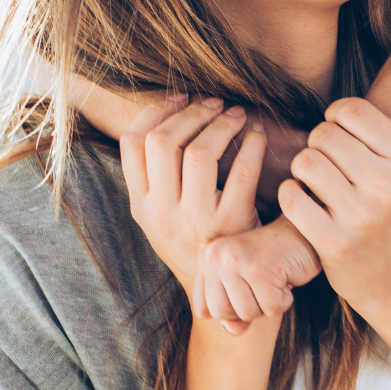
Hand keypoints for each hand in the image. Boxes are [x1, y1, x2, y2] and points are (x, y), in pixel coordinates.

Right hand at [120, 96, 263, 297]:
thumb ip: (158, 177)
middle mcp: (162, 214)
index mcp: (141, 206)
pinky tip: (258, 134)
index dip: (156, 111)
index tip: (180, 98)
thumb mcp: (162, 217)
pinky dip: (252, 145)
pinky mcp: (230, 225)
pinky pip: (242, 172)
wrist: (224, 291)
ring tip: (236, 114)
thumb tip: (167, 114)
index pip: (132, 144)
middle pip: (164, 142)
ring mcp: (195, 221)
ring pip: (200, 153)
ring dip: (221, 124)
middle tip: (214, 103)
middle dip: (192, 113)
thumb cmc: (196, 241)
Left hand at [194, 216, 321, 334]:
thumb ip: (234, 313)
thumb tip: (231, 331)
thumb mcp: (246, 288)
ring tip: (274, 278)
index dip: (229, 310)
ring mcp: (235, 261)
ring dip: (268, 304)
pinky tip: (286, 277)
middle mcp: (215, 256)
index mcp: (206, 258)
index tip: (246, 289)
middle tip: (263, 283)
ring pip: (247, 313)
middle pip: (223, 313)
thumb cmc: (273, 262)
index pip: (203, 310)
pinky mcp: (259, 269)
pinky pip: (271, 308)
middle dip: (249, 307)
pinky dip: (285, 300)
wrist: (302, 233)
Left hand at [277, 100, 390, 322]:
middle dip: (318, 142)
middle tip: (325, 158)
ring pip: (306, 162)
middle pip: (325, 135)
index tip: (337, 131)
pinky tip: (302, 200)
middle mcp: (388, 187)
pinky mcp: (334, 242)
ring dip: (302, 166)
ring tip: (313, 178)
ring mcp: (360, 216)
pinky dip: (291, 193)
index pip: (355, 111)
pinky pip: (293, 197)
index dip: (337, 114)